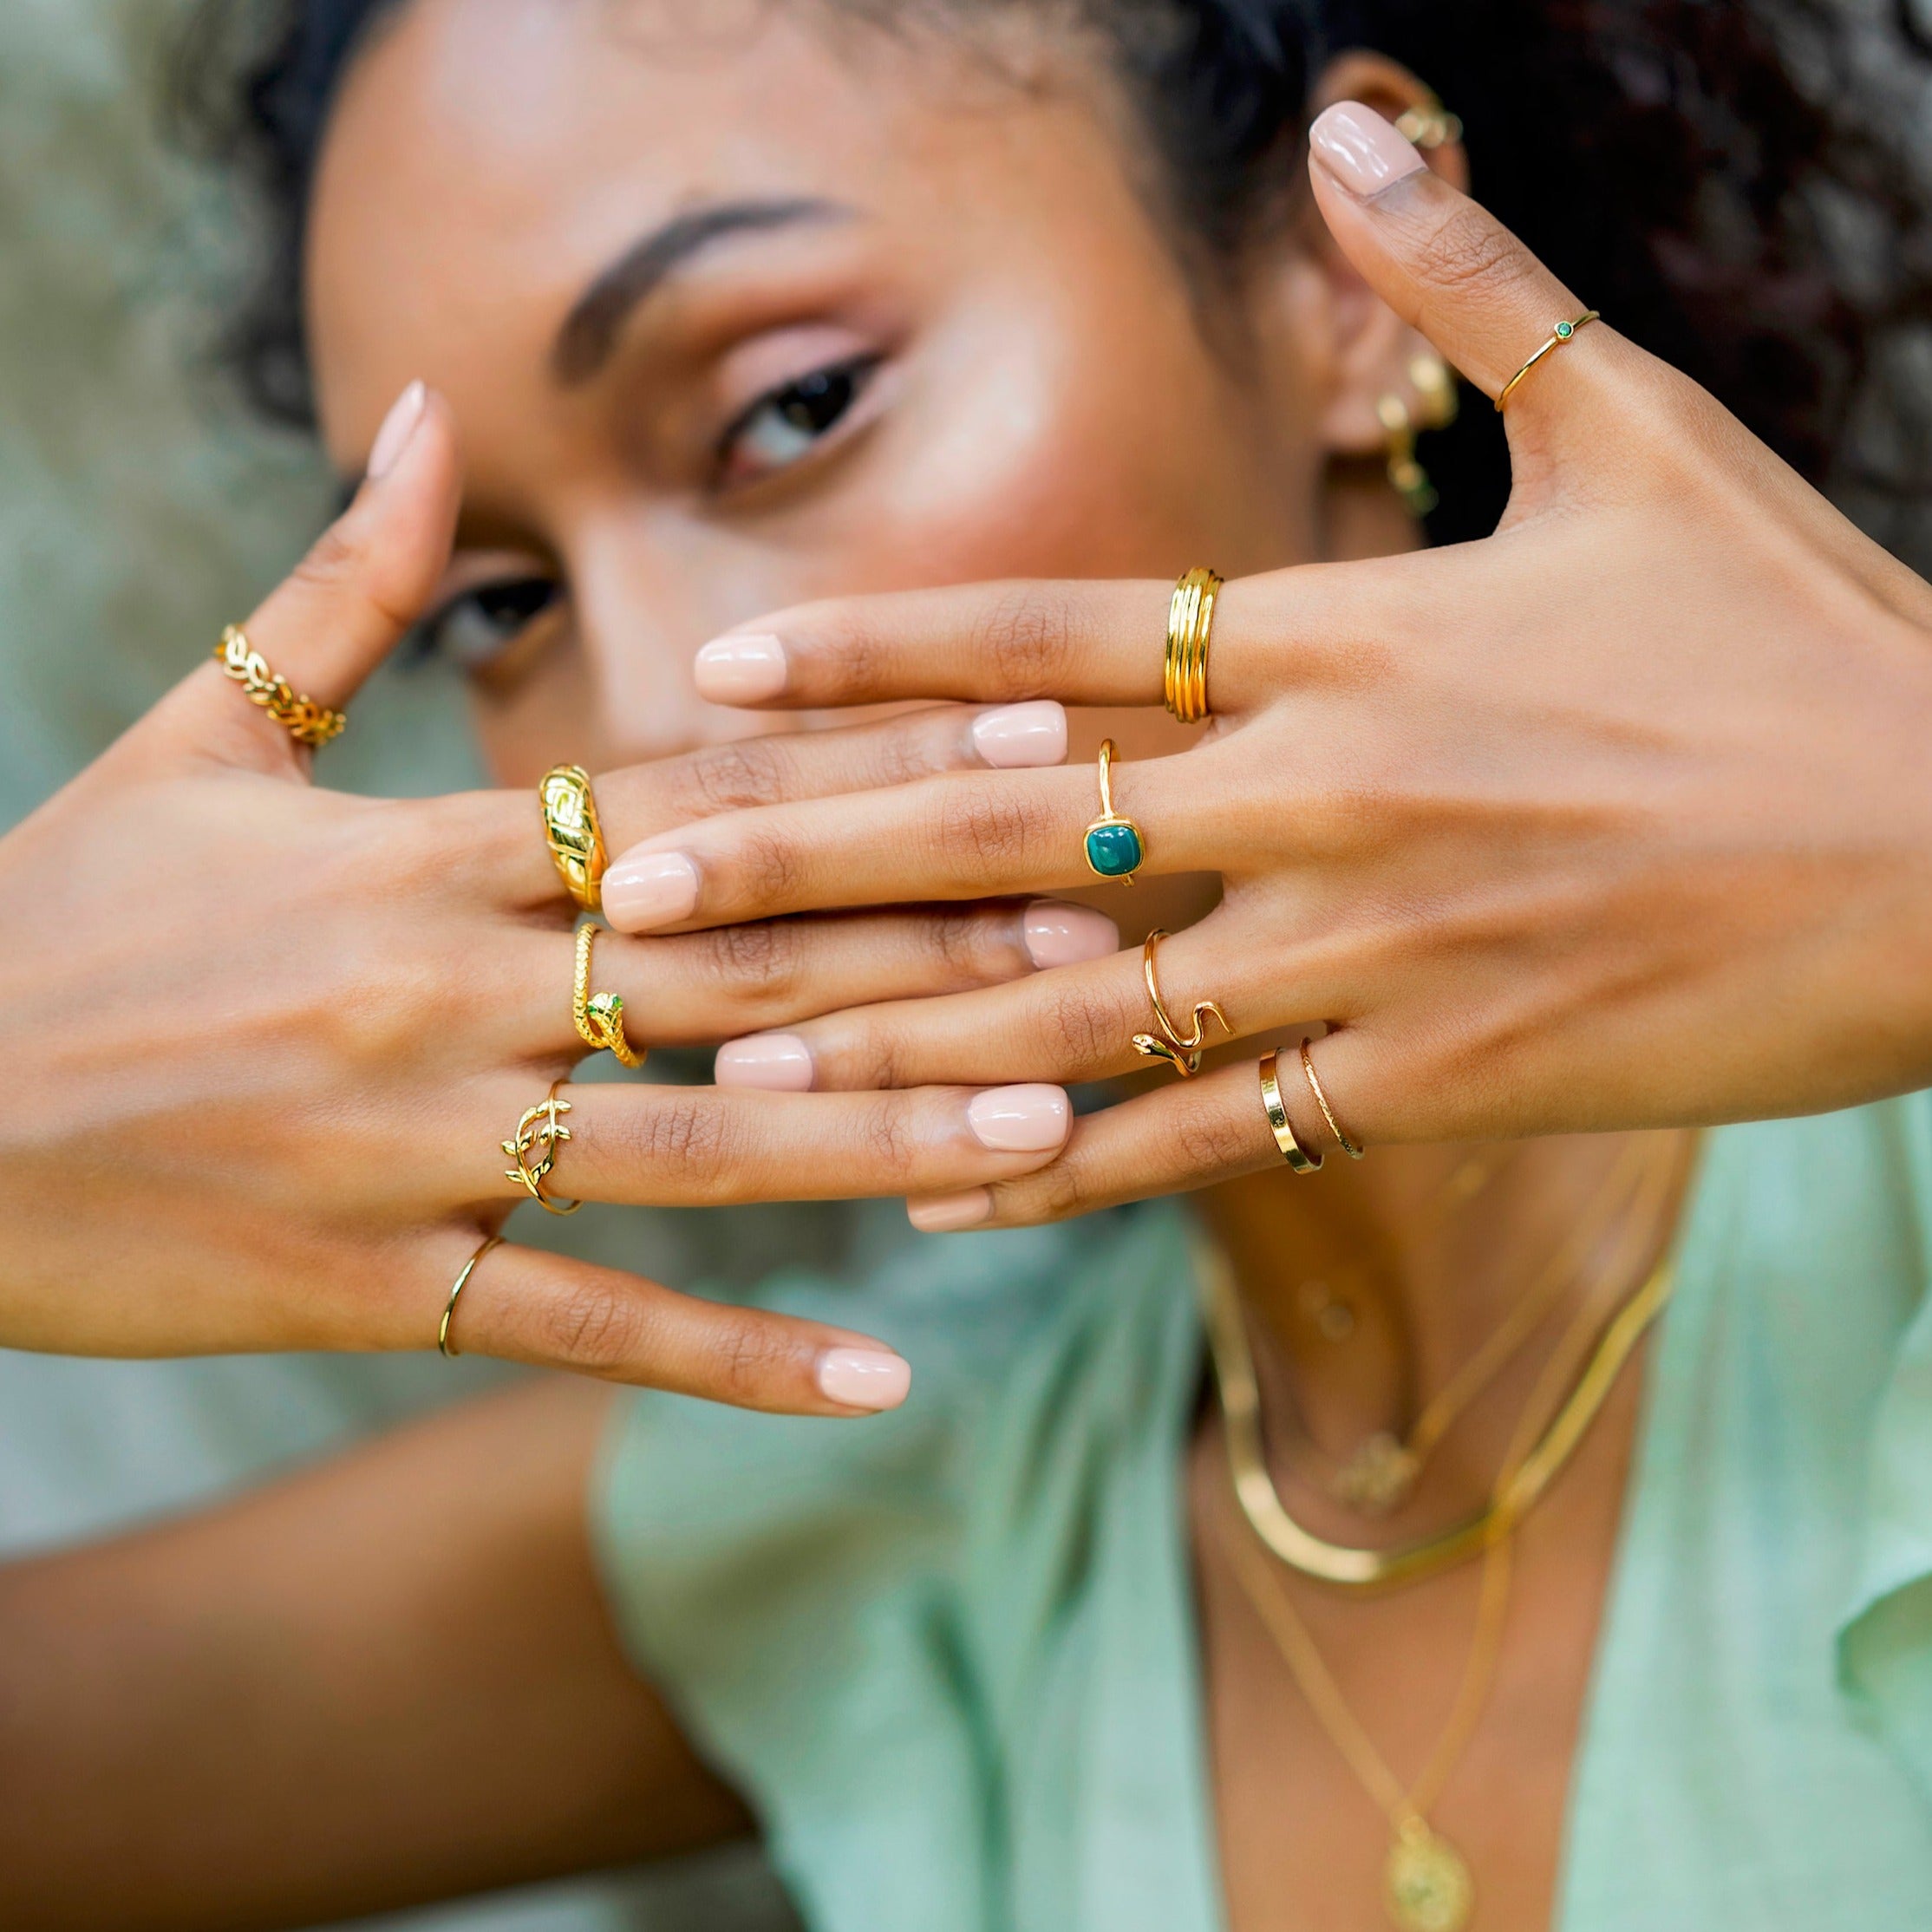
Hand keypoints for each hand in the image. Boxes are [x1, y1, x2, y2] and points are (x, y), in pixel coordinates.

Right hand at [0, 386, 1113, 1404]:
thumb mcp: (197, 731)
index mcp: (420, 857)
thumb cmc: (58, 920)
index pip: (694, 801)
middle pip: (738, 961)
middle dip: (932, 942)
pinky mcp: (382, 1288)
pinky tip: (877, 1380)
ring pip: (698, 1148)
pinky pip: (587, 1326)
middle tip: (1106, 929)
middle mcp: (446, 994)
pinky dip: (735, 1357)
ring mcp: (420, 1153)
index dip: (870, 772)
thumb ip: (338, 586)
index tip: (1023, 751)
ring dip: (885, 1139)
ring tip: (1049, 1130)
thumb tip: (417, 411)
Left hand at [597, 104, 1931, 1228]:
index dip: (878, 646)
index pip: (1060, 635)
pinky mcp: (1440, 1075)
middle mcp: (1331, 796)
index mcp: (1353, 637)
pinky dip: (1073, 1157)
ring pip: (1086, 1005)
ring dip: (896, 1035)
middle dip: (811, 856)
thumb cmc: (1802, 634)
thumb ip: (1474, 297)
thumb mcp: (1645, 431)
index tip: (720, 658)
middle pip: (1017, 830)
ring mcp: (1379, 951)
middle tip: (633, 884)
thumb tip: (1368, 134)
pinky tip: (949, 1181)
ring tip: (737, 1056)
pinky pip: (1215, 1129)